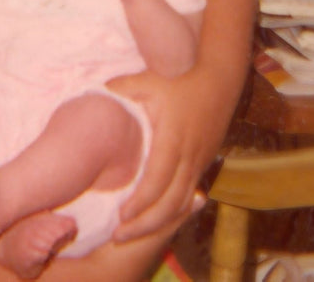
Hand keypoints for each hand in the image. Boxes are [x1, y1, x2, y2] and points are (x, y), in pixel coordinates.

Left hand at [106, 68, 211, 241]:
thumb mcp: (148, 79)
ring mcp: (200, 161)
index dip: (139, 204)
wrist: (220, 77)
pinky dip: (172, 212)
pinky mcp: (204, 162)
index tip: (120, 216)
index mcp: (172, 139)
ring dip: (159, 223)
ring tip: (131, 233)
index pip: (157, 181)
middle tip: (119, 237)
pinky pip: (189, 195)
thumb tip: (93, 94)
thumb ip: (120, 89)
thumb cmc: (180, 76)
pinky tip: (154, 218)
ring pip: (182, 204)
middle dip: (146, 225)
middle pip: (171, 203)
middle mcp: (189, 155)